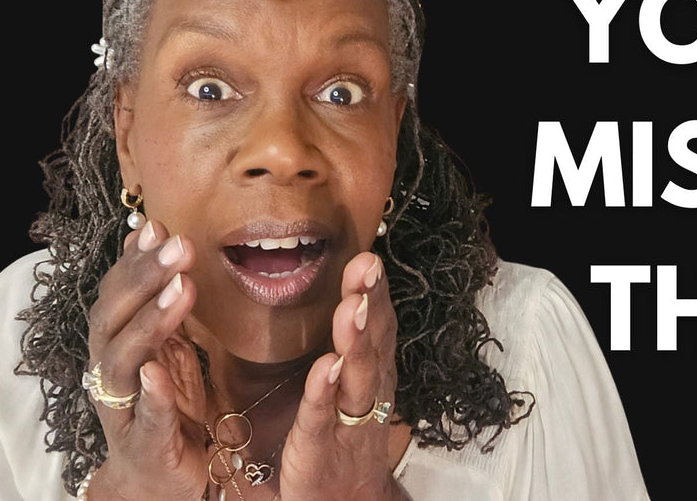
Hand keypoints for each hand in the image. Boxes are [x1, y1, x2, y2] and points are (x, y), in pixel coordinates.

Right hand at [83, 219, 207, 499]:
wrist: (158, 477)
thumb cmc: (162, 402)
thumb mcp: (163, 340)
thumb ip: (155, 293)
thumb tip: (148, 230)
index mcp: (115, 344)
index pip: (116, 294)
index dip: (134, 260)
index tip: (158, 226)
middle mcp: (110, 371)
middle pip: (112, 319)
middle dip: (143, 279)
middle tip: (180, 246)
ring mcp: (124, 408)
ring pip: (123, 361)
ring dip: (150, 323)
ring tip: (181, 288)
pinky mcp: (146, 443)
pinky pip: (146, 418)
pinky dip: (151, 394)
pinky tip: (159, 372)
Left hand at [280, 251, 406, 499]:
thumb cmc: (340, 438)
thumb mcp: (347, 385)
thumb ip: (347, 345)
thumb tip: (343, 293)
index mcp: (371, 372)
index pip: (377, 323)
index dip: (376, 290)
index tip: (370, 251)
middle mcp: (367, 390)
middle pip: (374, 341)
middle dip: (371, 301)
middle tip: (367, 264)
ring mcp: (347, 419)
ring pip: (356, 375)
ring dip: (355, 339)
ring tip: (351, 306)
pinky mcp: (319, 445)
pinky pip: (322, 415)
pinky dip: (325, 391)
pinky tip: (326, 367)